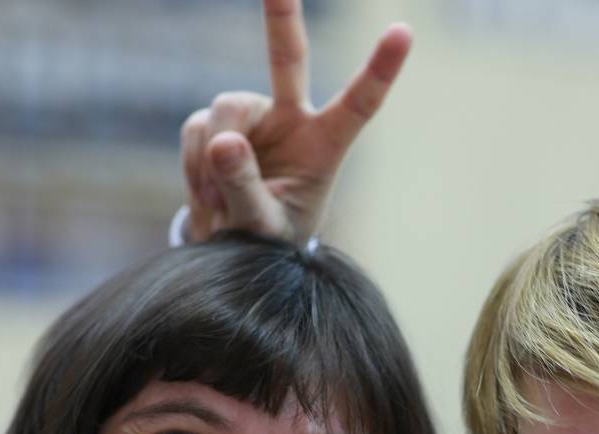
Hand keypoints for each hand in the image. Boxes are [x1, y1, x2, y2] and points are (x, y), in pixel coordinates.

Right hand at [179, 0, 411, 242]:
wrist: (235, 246)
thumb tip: (222, 142)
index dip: (381, 69)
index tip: (404, 31)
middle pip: (288, 58)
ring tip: (220, 205)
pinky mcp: (215, 123)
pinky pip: (196, 130)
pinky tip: (207, 198)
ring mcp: (253, 117)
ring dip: (212, 161)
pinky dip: (195, 167)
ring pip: (223, 110)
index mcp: (325, 145)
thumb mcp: (262, 226)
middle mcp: (291, 119)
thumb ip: (246, 189)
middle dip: (281, 15)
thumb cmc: (269, 238)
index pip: (359, 103)